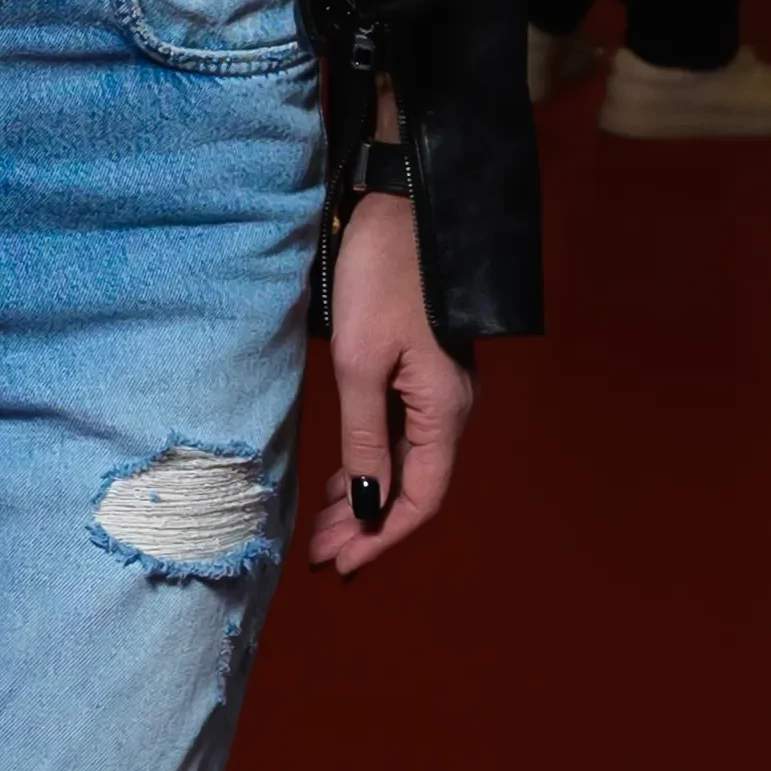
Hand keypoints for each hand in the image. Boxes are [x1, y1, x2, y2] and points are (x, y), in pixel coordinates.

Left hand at [308, 184, 474, 576]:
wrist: (406, 206)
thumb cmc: (384, 278)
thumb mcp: (360, 364)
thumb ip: (366, 438)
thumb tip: (367, 504)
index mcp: (444, 412)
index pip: (421, 499)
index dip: (382, 537)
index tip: (341, 564)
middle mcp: (450, 409)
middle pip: (413, 487)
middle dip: (367, 525)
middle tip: (320, 553)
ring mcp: (438, 391)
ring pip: (405, 463)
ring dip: (366, 497)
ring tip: (324, 525)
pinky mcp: (421, 372)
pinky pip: (400, 435)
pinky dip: (370, 462)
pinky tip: (344, 476)